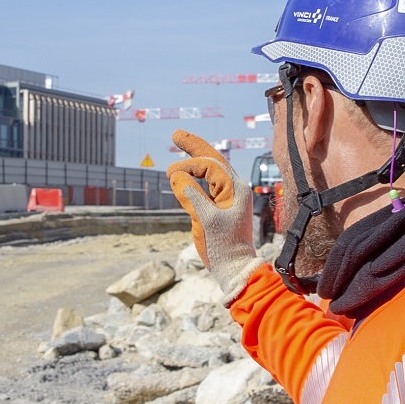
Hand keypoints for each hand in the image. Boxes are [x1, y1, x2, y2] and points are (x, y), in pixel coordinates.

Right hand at [166, 129, 261, 300]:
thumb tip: (175, 175)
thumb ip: (190, 195)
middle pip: (213, 160)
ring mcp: (228, 197)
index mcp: (235, 189)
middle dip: (194, 147)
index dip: (188, 166)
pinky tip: (186, 171)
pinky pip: (207, 185)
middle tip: (176, 135)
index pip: (209, 166)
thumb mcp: (205, 220)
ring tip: (181, 143)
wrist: (234, 268)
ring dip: (194, 158)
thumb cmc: (223, 247)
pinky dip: (195, 176)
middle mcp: (234, 189)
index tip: (169, 174)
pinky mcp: (221, 207)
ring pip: (210, 171)